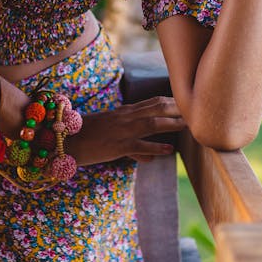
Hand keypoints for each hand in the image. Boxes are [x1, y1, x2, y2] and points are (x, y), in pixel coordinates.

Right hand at [70, 96, 185, 165]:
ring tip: (188, 126)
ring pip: (152, 124)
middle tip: (195, 111)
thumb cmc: (88, 138)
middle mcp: (125, 118)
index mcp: (124, 113)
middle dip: (177, 109)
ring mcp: (122, 131)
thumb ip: (132, 146)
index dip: (171, 103)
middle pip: (156, 108)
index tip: (185, 105)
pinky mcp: (117, 146)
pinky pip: (140, 146)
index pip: (152, 102)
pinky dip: (156, 148)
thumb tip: (148, 158)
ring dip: (172, 124)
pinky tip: (169, 151)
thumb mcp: (111, 137)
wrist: (66, 141)